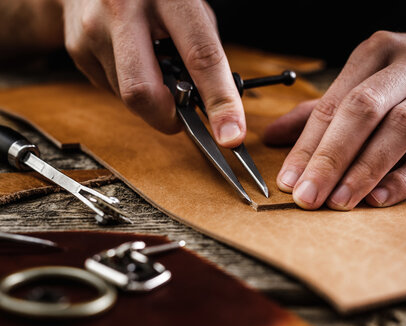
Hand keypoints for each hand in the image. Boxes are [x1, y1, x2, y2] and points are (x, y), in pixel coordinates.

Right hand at [60, 0, 244, 145]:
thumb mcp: (189, 5)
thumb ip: (203, 49)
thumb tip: (216, 102)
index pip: (201, 57)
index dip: (220, 101)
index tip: (230, 134)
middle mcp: (124, 10)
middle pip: (144, 93)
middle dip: (168, 118)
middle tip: (182, 119)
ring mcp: (93, 30)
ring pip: (128, 97)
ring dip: (150, 97)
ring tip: (153, 64)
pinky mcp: (77, 48)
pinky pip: (111, 89)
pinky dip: (129, 86)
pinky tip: (130, 59)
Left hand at [264, 23, 405, 209]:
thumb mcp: (371, 79)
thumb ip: (323, 109)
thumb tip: (273, 136)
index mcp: (377, 52)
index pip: (333, 103)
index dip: (307, 145)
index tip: (288, 180)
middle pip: (363, 111)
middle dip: (330, 157)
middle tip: (307, 196)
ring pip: (400, 128)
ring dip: (366, 169)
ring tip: (340, 201)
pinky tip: (381, 197)